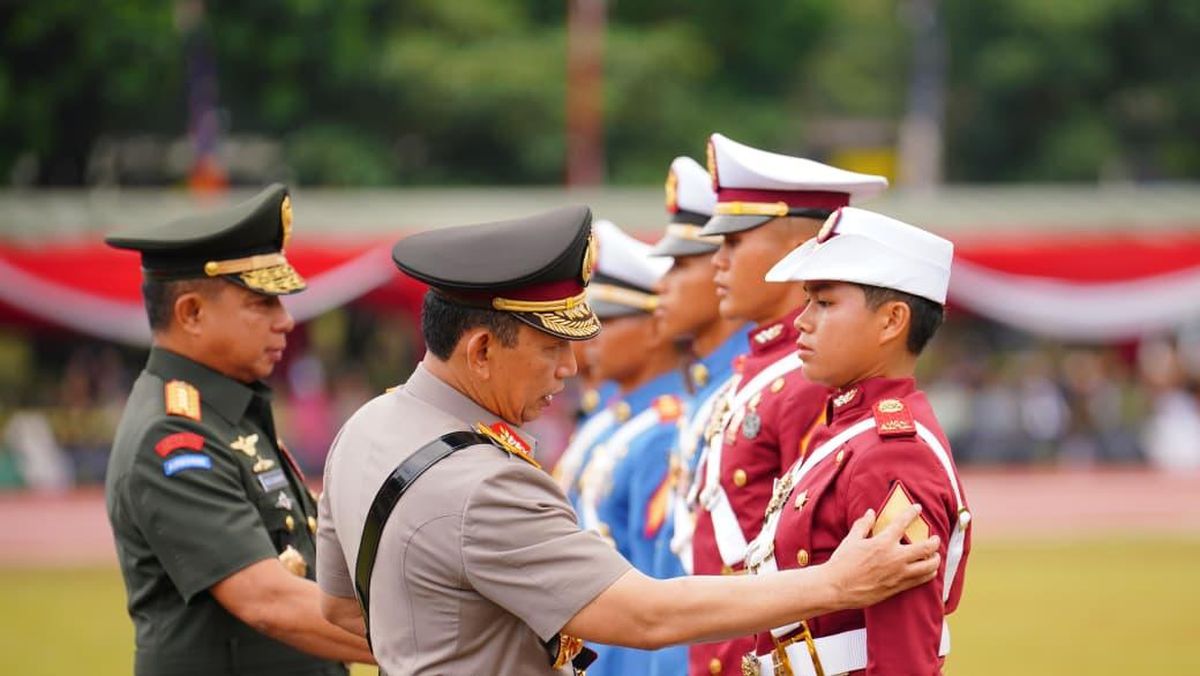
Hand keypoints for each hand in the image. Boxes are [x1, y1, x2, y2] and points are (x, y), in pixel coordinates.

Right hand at [824, 506, 939, 607]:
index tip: (918, 508)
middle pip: (925, 548)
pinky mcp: (898, 587)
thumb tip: (871, 513)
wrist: (836, 588)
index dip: (912, 513)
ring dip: (935, 560)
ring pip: (928, 567)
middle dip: (934, 542)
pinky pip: (921, 581)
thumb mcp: (851, 540)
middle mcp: (895, 558)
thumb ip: (863, 525)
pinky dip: (928, 574)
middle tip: (936, 539)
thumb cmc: (842, 563)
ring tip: (935, 556)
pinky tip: (928, 572)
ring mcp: (898, 574)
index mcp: (882, 542)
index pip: (903, 523)